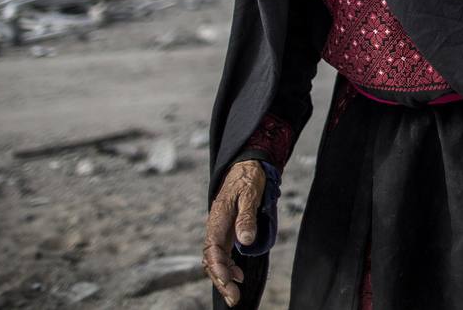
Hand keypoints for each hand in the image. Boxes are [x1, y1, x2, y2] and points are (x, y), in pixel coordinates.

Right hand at [202, 159, 265, 306]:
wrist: (246, 166)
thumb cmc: (248, 179)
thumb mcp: (250, 195)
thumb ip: (247, 218)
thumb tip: (244, 241)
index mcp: (217, 219)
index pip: (212, 250)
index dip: (219, 268)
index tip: (229, 283)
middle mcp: (215, 228)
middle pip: (211, 260)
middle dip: (220, 281)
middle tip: (234, 299)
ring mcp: (220, 231)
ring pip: (215, 260)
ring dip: (223, 278)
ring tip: (236, 292)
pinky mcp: (227, 232)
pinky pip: (222, 255)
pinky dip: (228, 268)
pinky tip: (239, 275)